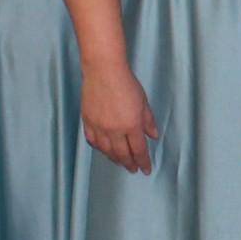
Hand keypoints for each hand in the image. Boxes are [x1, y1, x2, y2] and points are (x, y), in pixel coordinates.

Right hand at [81, 57, 159, 174]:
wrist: (103, 70)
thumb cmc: (127, 83)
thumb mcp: (143, 102)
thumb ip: (148, 121)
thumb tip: (153, 136)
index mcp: (131, 125)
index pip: (138, 150)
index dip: (143, 161)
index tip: (146, 169)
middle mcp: (114, 130)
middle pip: (122, 154)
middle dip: (129, 163)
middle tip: (133, 169)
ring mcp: (99, 127)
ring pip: (106, 150)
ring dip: (114, 158)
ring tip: (120, 162)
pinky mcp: (87, 122)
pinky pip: (92, 141)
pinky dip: (99, 148)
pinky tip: (104, 150)